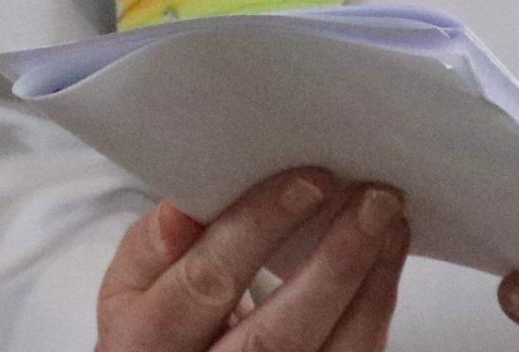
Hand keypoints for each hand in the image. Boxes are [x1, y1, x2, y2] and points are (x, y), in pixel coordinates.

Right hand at [99, 167, 410, 351]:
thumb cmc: (152, 332)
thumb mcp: (127, 289)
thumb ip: (152, 246)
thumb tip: (186, 207)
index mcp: (148, 342)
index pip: (205, 281)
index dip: (259, 230)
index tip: (310, 182)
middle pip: (278, 334)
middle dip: (334, 264)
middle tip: (373, 202)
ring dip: (370, 287)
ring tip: (391, 225)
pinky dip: (374, 314)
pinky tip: (384, 267)